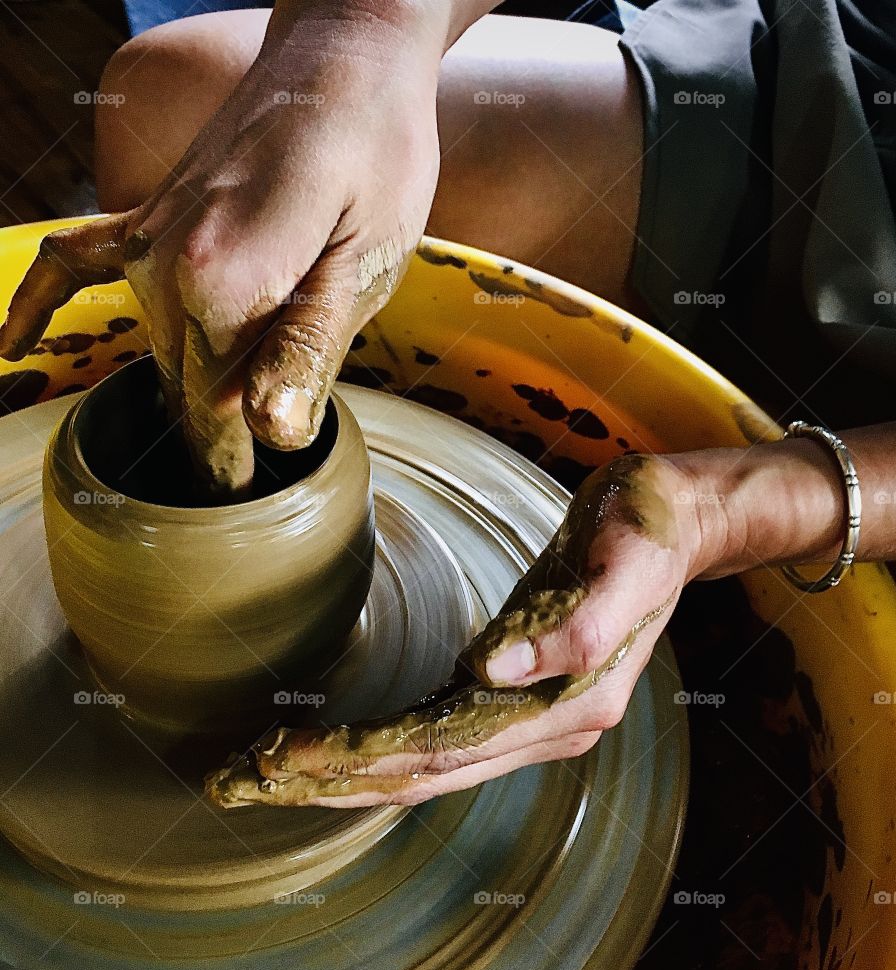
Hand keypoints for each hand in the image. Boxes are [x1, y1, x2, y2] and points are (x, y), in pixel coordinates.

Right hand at [0, 1, 446, 493]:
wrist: (345, 59)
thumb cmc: (373, 157)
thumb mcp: (364, 265)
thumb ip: (307, 350)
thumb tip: (273, 433)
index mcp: (220, 284)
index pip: (216, 410)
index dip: (235, 461)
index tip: (249, 498)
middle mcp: (165, 262)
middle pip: (180, 386)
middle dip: (209, 444)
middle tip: (236, 492)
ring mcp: (147, 234)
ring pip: (151, 348)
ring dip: (171, 399)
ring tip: (199, 457)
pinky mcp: (147, 212)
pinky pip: (73, 259)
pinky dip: (41, 302)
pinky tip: (11, 345)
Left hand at [205, 453, 719, 806]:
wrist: (677, 517)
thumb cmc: (648, 527)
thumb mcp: (627, 560)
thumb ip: (576, 624)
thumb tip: (495, 669)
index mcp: (570, 705)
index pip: (444, 748)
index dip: (363, 759)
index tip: (287, 760)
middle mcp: (547, 725)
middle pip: (424, 772)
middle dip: (336, 782)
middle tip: (250, 783)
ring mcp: (533, 714)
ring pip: (427, 763)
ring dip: (351, 773)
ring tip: (277, 772)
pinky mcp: (517, 689)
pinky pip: (440, 734)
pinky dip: (383, 746)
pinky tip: (344, 748)